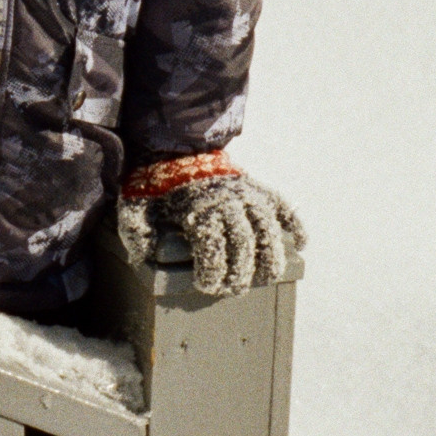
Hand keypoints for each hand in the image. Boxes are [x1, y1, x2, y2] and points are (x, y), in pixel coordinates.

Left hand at [117, 152, 301, 297]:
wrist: (174, 147)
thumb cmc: (155, 184)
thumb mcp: (134, 204)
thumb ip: (136, 230)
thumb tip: (142, 255)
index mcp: (199, 208)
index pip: (213, 247)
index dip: (212, 272)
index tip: (207, 286)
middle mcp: (228, 201)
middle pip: (243, 244)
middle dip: (241, 272)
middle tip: (234, 289)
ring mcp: (247, 194)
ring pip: (268, 229)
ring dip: (271, 255)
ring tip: (269, 276)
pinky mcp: (257, 188)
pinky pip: (282, 205)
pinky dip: (295, 223)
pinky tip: (300, 244)